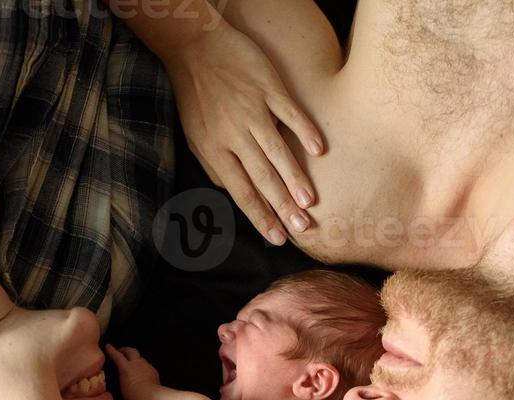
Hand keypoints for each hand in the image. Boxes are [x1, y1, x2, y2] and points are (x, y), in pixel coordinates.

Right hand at [106, 343, 159, 399]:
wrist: (150, 396)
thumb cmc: (133, 394)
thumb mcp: (122, 386)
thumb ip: (123, 377)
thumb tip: (124, 376)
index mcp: (126, 367)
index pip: (117, 356)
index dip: (112, 350)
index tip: (108, 346)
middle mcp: (136, 363)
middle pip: (131, 351)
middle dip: (125, 349)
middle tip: (122, 351)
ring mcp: (146, 366)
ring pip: (140, 358)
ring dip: (136, 359)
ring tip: (133, 363)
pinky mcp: (153, 370)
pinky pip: (147, 366)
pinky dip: (143, 367)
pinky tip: (143, 373)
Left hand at [164, 22, 325, 245]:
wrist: (195, 47)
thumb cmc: (196, 96)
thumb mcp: (196, 136)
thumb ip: (215, 167)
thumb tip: (232, 194)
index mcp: (215, 150)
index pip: (241, 191)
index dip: (260, 216)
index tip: (278, 237)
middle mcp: (233, 134)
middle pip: (261, 177)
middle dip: (282, 206)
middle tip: (302, 227)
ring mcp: (251, 110)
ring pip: (275, 150)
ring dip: (293, 177)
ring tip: (309, 201)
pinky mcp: (266, 87)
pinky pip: (288, 112)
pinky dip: (304, 130)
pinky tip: (318, 149)